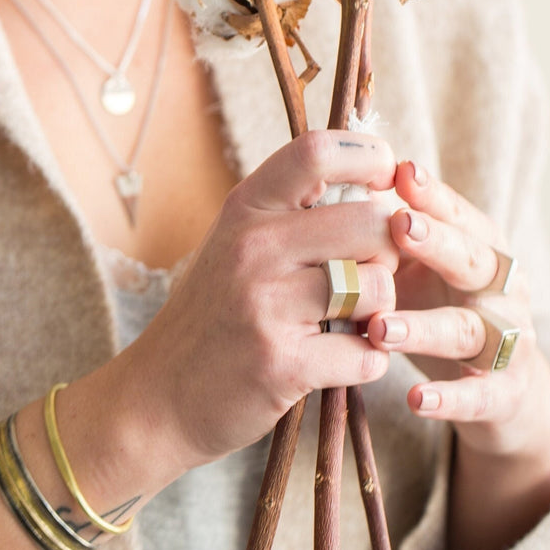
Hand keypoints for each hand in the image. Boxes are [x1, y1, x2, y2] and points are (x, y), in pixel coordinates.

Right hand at [125, 129, 399, 470]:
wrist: (159, 398)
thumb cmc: (213, 313)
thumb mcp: (237, 242)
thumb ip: (292, 211)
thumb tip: (373, 183)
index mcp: (247, 209)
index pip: (318, 151)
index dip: (368, 156)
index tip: (384, 179)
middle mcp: (255, 248)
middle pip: (371, 223)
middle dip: (390, 250)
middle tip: (373, 271)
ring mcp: (267, 307)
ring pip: (378, 288)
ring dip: (382, 309)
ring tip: (356, 318)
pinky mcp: (283, 365)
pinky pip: (367, 353)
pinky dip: (368, 359)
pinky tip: (342, 360)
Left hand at [366, 161, 549, 465]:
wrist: (497, 390)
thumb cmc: (439, 307)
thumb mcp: (417, 267)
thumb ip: (389, 234)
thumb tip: (340, 183)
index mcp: (481, 246)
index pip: (459, 214)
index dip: (433, 194)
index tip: (401, 171)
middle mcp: (501, 287)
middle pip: (473, 260)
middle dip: (437, 242)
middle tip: (396, 225)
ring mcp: (509, 341)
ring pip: (468, 330)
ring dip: (425, 328)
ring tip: (378, 328)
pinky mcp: (504, 394)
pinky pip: (479, 396)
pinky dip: (449, 398)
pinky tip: (414, 398)